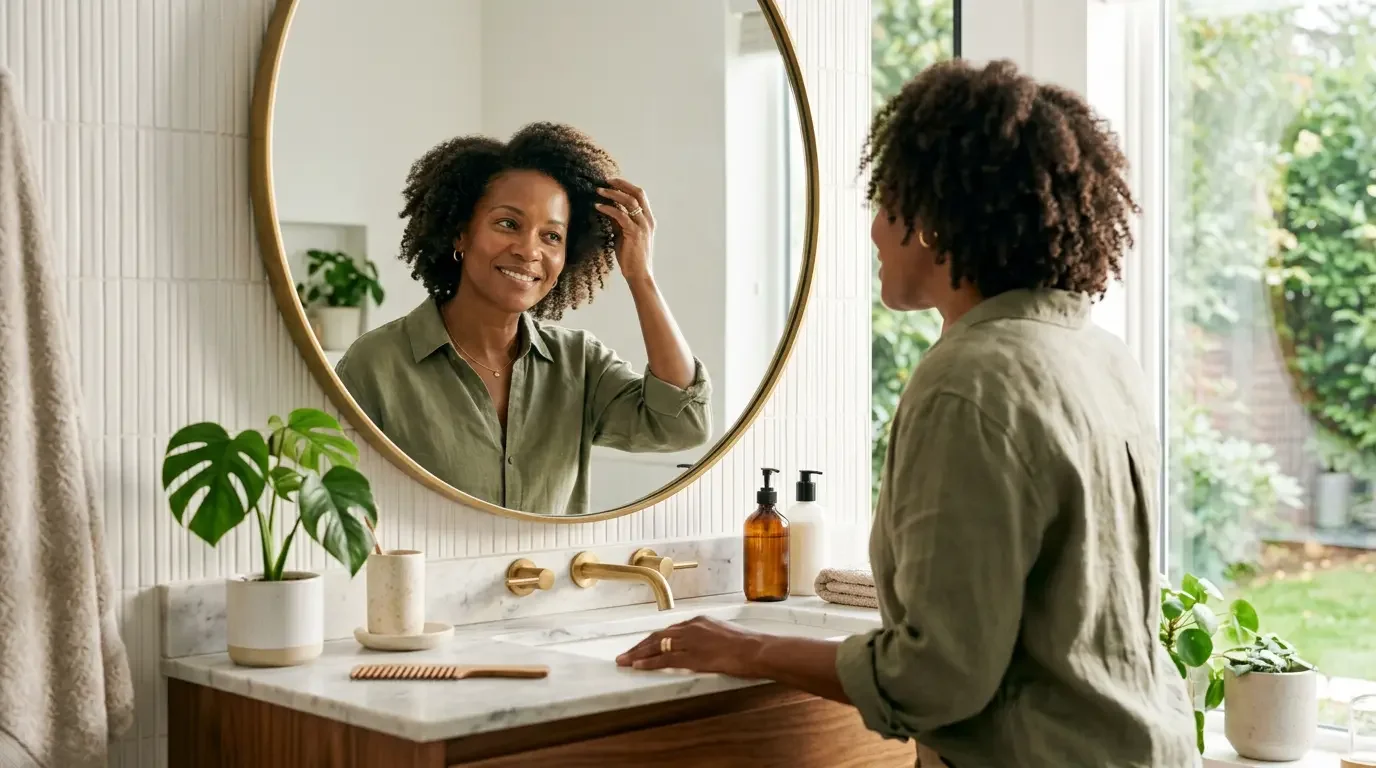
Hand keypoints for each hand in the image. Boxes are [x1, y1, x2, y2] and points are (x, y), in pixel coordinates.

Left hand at [595, 178, 655, 282]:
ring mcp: (643, 226)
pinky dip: (608, 208)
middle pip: (637, 193)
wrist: (638, 274)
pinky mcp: (634, 233)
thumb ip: (619, 222)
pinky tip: (598, 206)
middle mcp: (648, 220)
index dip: (626, 186)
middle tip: (606, 181)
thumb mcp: (624, 235)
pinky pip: (620, 215)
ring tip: (599, 191)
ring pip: (629, 201)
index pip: (640, 195)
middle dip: (621, 184)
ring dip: (613, 194)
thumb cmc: (631, 256)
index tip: (612, 182)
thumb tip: (608, 209)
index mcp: (648, 219)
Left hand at [616, 616, 767, 676]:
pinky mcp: (692, 656)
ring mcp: (690, 641)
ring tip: (624, 661)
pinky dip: (649, 663)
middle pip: (658, 636)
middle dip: (640, 646)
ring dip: (638, 654)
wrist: (756, 650)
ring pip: (657, 646)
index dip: (653, 640)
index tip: (641, 646)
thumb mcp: (724, 635)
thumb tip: (704, 647)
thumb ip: (709, 639)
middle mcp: (691, 628)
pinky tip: (637, 666)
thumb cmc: (747, 646)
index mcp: (699, 621)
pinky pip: (665, 659)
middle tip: (624, 654)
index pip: (669, 630)